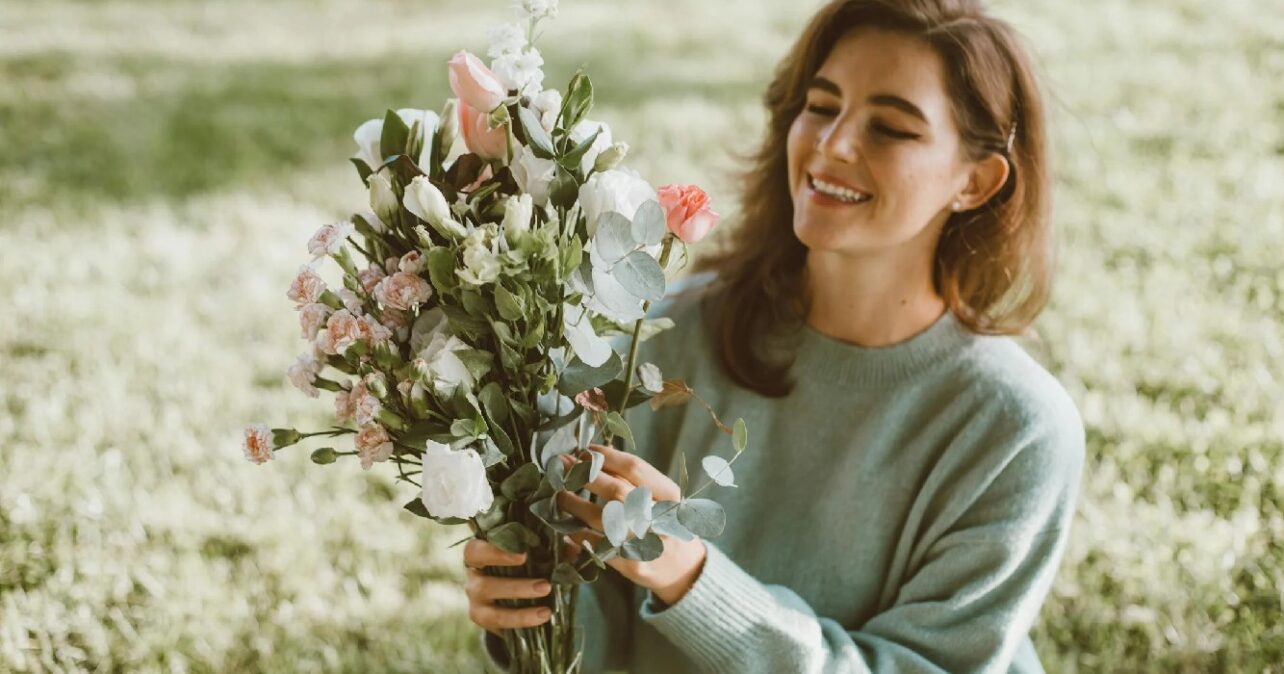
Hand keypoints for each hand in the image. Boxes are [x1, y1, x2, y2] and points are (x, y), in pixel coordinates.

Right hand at [461, 540, 552, 635]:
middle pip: (483, 585)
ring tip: (546, 611)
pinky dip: (521, 625)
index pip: (474, 551)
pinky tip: (541, 620)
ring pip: (491, 613)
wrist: (512, 587)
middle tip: (545, 586)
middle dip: (516, 587)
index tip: (523, 555)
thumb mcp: (532, 549)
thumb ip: (549, 545)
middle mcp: (473, 580)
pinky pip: (499, 629)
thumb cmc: (520, 560)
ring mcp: (476, 604)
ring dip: (520, 613)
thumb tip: (573, 549)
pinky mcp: (486, 623)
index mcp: (478, 555)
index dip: (495, 553)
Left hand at [557, 443, 707, 606]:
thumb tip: (594, 455)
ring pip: (602, 519)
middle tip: (564, 465)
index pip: (634, 468)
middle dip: (585, 475)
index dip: (606, 456)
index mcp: (669, 495)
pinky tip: (567, 526)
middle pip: (616, 490)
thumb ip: (633, 479)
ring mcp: (645, 542)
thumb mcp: (661, 498)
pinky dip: (578, 534)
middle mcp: (659, 517)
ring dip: (575, 504)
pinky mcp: (632, 564)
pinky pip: (597, 546)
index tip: (586, 450)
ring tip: (559, 495)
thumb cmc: (666, 525)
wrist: (684, 568)